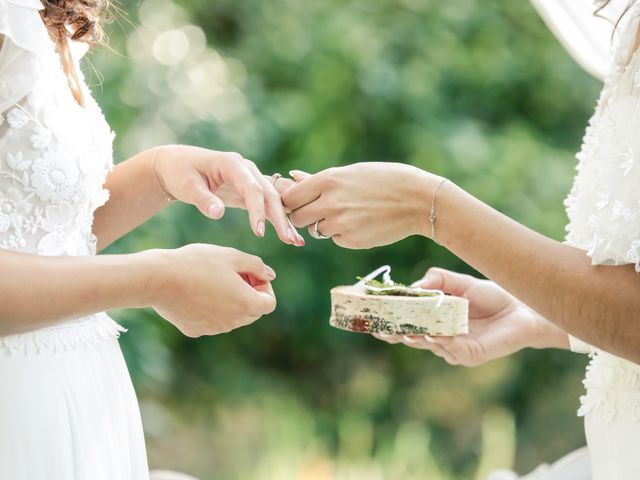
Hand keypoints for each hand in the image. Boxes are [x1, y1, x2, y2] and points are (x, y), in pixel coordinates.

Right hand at [146, 244, 276, 336]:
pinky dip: (211, 308)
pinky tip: (196, 290)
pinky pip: (212, 320)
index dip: (264, 286)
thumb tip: (269, 275)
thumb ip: (256, 265)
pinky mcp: (195, 330)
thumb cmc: (197, 263)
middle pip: (252, 311)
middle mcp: (233, 322)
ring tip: (212, 279)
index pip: (269, 303)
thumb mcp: (231, 256)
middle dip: (249, 293)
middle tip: (232, 273)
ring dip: (231, 300)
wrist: (158, 278)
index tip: (249, 273)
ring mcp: (214, 329)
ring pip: (232, 317)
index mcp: (246, 304)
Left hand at [154, 145, 303, 245]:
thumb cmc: (180, 173)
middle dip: (280, 217)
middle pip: (269, 194)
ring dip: (285, 220)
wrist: (178, 166)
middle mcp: (247, 169)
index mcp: (232, 164)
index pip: (251, 188)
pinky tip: (289, 236)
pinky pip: (267, 205)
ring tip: (296, 241)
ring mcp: (250, 178)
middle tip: (289, 239)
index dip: (257, 210)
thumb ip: (203, 199)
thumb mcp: (187, 186)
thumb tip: (218, 214)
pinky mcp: (249, 190)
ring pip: (273, 199)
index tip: (259, 232)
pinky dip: (278, 219)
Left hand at [281, 162, 435, 248]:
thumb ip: (318, 180)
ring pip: (316, 230)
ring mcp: (340, 224)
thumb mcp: (351, 173)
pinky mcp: (351, 240)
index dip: (291, 202)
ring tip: (349, 213)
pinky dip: (342, 234)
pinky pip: (335, 239)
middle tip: (319, 211)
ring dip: (324, 225)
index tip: (298, 202)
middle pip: (297, 217)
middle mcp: (330, 202)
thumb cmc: (385, 180)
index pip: (289, 197)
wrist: (417, 200)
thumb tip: (292, 176)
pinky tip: (362, 223)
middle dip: (304, 216)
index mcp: (328, 180)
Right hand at [373, 268, 568, 365]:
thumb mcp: (459, 282)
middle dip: (394, 333)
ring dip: (416, 336)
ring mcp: (453, 348)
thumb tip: (415, 284)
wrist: (523, 308)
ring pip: (428, 344)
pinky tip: (434, 334)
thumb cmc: (491, 295)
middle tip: (380, 328)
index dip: (388, 319)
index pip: (405, 321)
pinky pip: (451, 349)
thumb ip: (438, 279)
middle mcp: (439, 336)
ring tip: (405, 330)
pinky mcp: (469, 355)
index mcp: (433, 319)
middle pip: (410, 337)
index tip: (371, 314)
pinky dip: (441, 341)